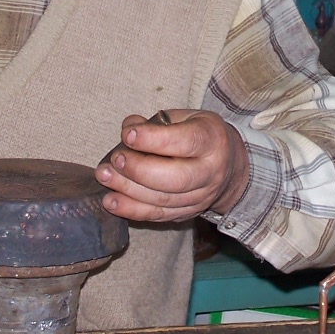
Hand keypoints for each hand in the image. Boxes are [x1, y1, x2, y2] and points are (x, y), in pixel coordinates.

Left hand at [95, 109, 248, 222]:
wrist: (230, 166)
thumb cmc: (201, 135)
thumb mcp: (187, 118)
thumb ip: (158, 122)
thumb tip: (130, 127)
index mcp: (212, 140)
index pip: (184, 142)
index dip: (153, 139)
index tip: (128, 134)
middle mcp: (210, 171)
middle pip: (175, 178)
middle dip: (139, 170)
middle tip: (115, 160)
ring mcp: (201, 196)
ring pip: (163, 199)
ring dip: (128, 190)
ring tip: (105, 177)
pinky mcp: (188, 213)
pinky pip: (158, 215)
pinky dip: (132, 210)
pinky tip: (111, 201)